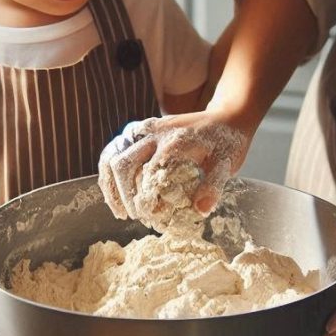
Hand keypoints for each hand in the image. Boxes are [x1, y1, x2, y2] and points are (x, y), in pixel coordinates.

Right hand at [98, 111, 248, 220]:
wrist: (226, 117)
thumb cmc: (227, 142)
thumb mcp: (227, 164)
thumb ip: (214, 186)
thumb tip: (201, 210)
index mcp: (174, 140)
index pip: (149, 173)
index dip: (147, 200)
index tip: (155, 218)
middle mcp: (154, 132)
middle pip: (123, 163)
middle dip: (126, 195)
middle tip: (137, 217)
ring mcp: (144, 129)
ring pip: (111, 155)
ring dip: (111, 186)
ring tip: (120, 211)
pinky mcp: (139, 131)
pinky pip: (113, 150)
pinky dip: (109, 174)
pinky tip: (115, 194)